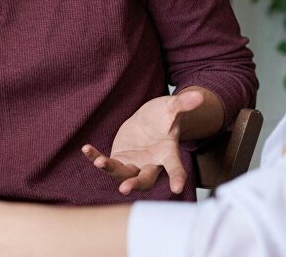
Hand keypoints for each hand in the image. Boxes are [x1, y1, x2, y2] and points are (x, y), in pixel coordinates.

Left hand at [81, 89, 204, 194]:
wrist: (150, 120)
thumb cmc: (164, 116)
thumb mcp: (172, 108)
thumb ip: (183, 104)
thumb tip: (199, 96)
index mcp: (168, 154)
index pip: (175, 168)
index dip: (177, 178)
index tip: (177, 189)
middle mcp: (151, 163)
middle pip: (144, 179)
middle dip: (135, 184)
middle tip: (124, 188)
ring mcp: (134, 164)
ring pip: (123, 173)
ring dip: (111, 169)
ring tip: (100, 162)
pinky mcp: (120, 159)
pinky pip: (106, 162)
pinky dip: (95, 157)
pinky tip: (86, 149)